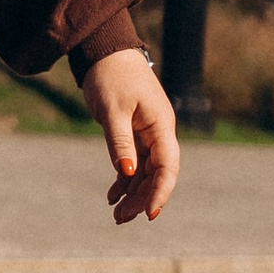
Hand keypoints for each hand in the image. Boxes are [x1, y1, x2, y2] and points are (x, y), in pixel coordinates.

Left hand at [82, 49, 179, 225]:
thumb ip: (120, 141)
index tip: (149, 214)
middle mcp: (158, 132)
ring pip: (145, 171)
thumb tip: (129, 174)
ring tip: (116, 216)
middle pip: (157, 173)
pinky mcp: (135, 133)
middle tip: (121, 220)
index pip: (167, 165)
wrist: (106, 52)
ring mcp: (148, 133)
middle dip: (142, 198)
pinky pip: (134, 162)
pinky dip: (124, 180)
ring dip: (132, 193)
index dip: (161, 191)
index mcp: (160, 125)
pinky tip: (113, 197)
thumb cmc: (111, 76)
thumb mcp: (112, 110)